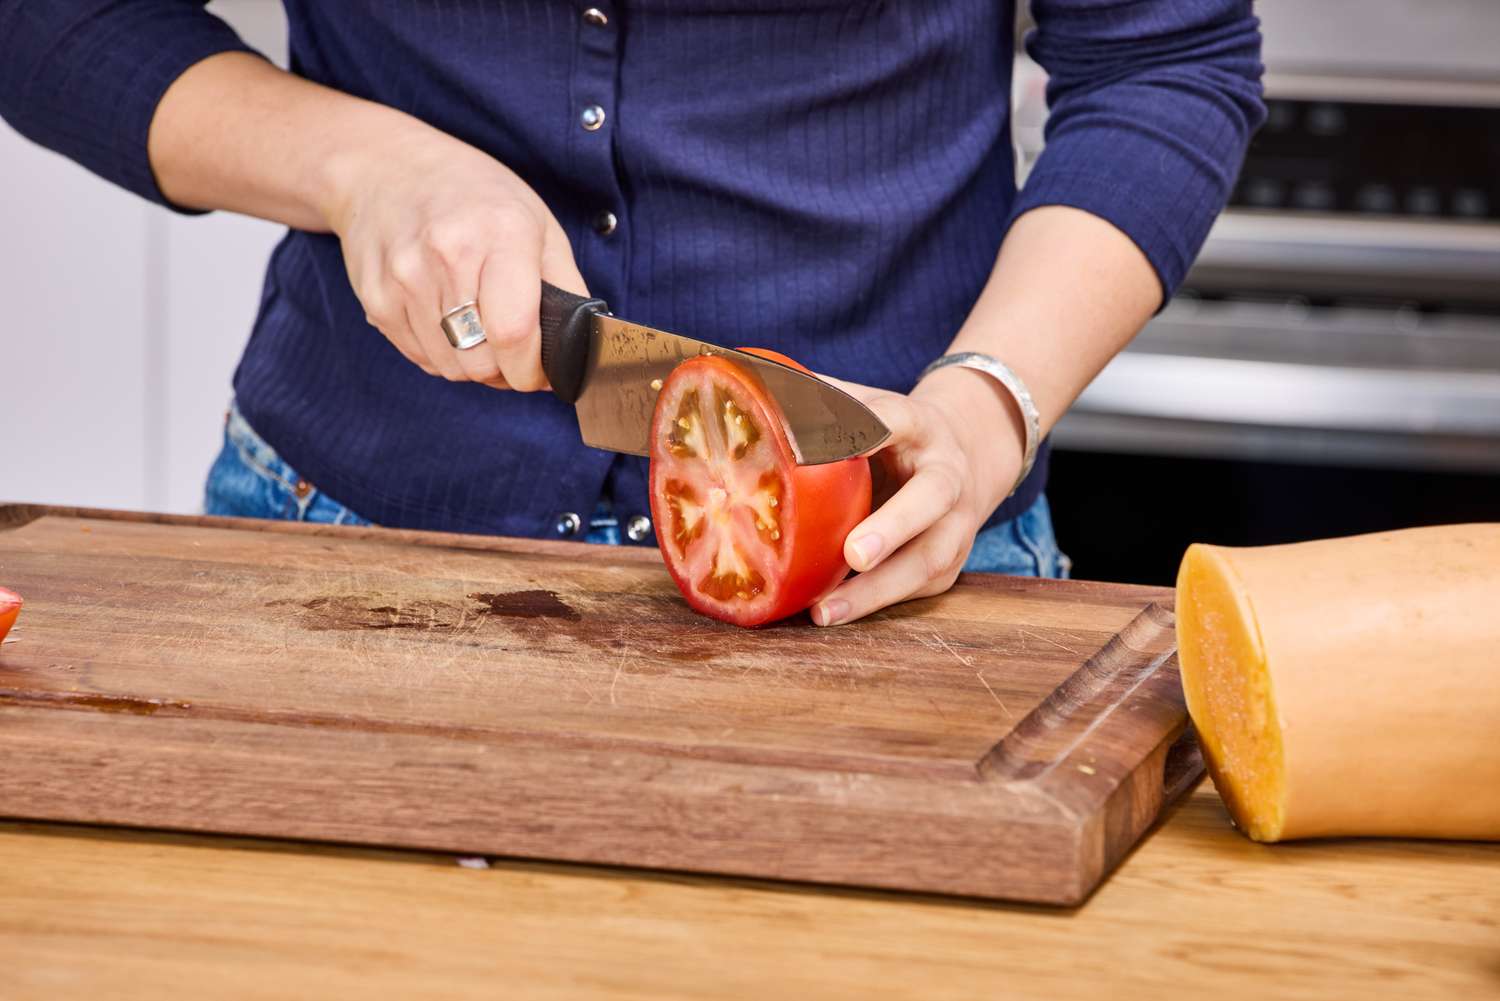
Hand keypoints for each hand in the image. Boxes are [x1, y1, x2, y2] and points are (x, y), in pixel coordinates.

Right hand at [323, 125, 585, 389]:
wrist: (389, 168)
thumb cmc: (474, 195)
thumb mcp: (537, 224)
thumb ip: (566, 287)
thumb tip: (581, 347)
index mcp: (500, 234)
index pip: (513, 332)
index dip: (532, 369)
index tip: (540, 372)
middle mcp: (447, 257)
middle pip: (481, 361)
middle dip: (505, 370)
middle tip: (513, 351)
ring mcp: (405, 280)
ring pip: (450, 368)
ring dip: (473, 364)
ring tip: (480, 329)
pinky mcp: (376, 300)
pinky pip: (419, 358)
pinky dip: (442, 354)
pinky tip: (446, 319)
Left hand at [811, 367, 1025, 625]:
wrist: (969, 451)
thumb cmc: (893, 430)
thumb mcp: (868, 403)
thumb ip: (817, 399)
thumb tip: (746, 382)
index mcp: (919, 425)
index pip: (895, 420)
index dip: (865, 432)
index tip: (819, 448)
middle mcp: (947, 472)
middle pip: (931, 499)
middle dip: (894, 526)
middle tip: (854, 554)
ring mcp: (956, 521)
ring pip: (928, 558)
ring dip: (878, 590)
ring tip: (825, 612)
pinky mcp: (950, 562)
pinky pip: (917, 588)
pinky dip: (876, 604)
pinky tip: (835, 614)